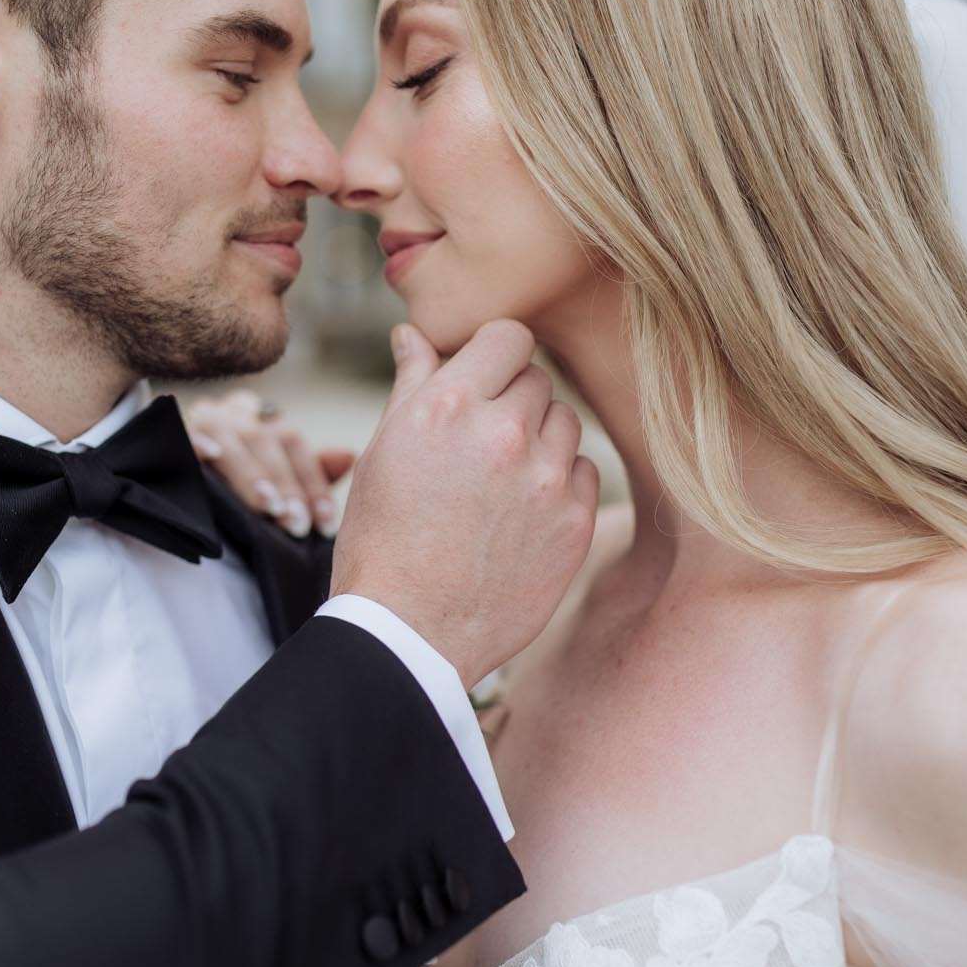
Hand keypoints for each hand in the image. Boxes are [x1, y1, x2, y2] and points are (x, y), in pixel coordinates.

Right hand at [185, 391, 355, 538]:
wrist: (173, 481)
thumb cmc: (237, 487)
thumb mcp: (278, 482)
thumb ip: (312, 473)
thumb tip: (349, 457)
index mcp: (260, 418)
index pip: (293, 442)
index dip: (312, 482)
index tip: (326, 522)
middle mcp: (232, 413)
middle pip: (265, 438)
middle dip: (286, 485)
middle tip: (298, 525)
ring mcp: (200, 419)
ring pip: (231, 437)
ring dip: (251, 474)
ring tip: (270, 508)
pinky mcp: (169, 433)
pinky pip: (182, 430)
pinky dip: (197, 440)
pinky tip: (210, 455)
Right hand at [332, 321, 598, 687]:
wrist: (409, 634)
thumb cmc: (382, 541)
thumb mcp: (381, 454)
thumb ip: (410, 384)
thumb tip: (412, 333)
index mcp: (448, 406)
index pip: (509, 336)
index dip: (495, 356)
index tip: (484, 381)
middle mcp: (503, 432)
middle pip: (538, 380)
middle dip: (512, 402)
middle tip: (479, 447)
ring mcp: (546, 479)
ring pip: (566, 423)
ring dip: (539, 440)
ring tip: (500, 482)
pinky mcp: (573, 522)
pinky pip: (585, 471)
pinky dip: (560, 483)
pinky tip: (522, 513)